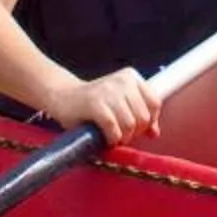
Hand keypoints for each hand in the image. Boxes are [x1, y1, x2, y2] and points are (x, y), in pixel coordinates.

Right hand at [40, 67, 158, 144]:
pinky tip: (107, 138)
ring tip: (113, 137)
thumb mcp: (120, 104)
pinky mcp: (94, 103)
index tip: (137, 129)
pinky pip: (113, 127)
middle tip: (122, 136)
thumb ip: (139, 115)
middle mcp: (122, 80)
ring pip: (130, 123)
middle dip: (134, 132)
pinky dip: (112, 138)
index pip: (154, 103)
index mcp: (131, 77)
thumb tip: (155, 133)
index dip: (149, 121)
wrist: (62, 97)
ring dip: (123, 137)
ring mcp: (108, 90)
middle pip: (143, 116)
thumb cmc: (93, 104)